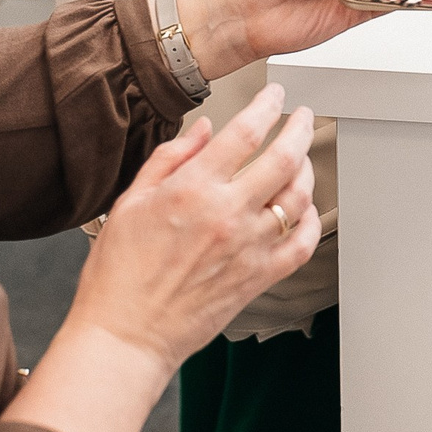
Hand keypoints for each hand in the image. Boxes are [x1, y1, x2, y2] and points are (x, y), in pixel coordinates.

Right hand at [65, 83, 321, 373]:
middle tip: (303, 117)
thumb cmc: (119, 275)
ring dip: (308, 170)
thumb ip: (170, 158)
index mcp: (193, 190)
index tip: (274, 96)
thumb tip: (204, 129)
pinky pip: (303, 245)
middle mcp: (227, 214)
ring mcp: (248, 247)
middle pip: (285, 157)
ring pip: (299, 197)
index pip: (245, 132)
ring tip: (303, 158)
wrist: (125, 335)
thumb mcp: (130, 201)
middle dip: (301, 128)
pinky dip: (312, 222)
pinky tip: (306, 210)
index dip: (267, 105)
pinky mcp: (258, 278)